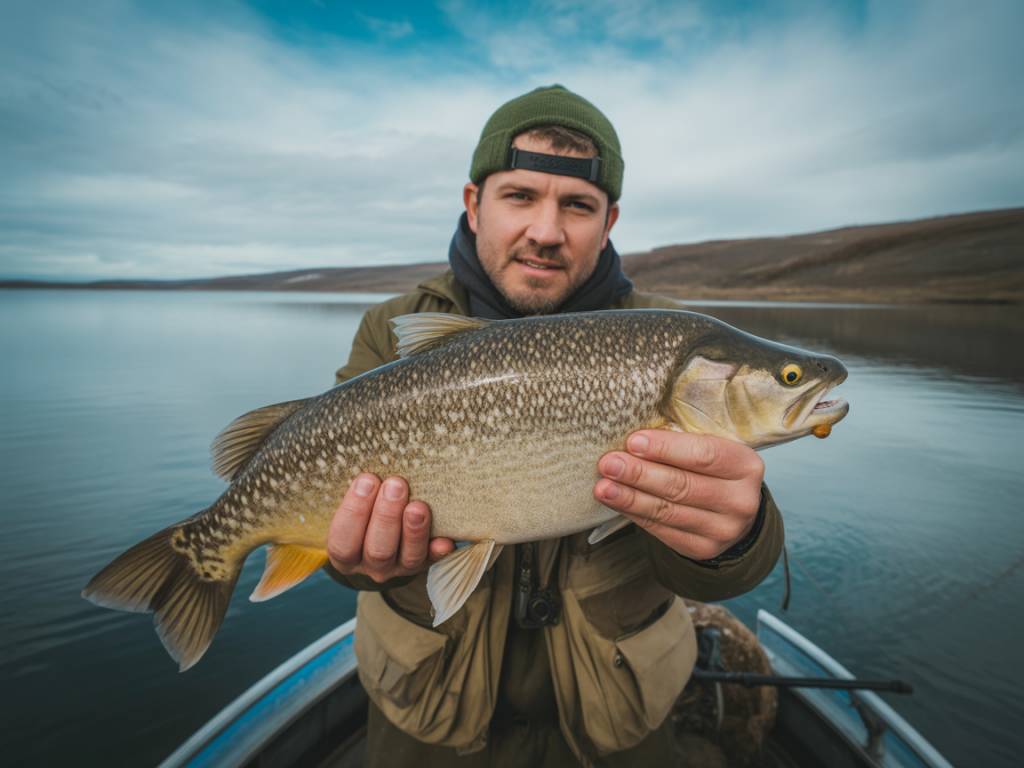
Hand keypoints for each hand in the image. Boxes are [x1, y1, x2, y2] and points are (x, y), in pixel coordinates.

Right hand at [327, 473, 454, 582]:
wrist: (385, 535)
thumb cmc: (364, 510)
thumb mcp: (353, 503)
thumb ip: (358, 491)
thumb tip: (369, 467)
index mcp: (346, 553)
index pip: (343, 540)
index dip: (354, 511)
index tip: (366, 479)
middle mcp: (371, 566)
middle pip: (377, 550)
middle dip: (387, 515)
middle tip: (396, 484)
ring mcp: (400, 568)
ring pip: (407, 558)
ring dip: (413, 531)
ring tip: (418, 506)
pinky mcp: (425, 564)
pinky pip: (434, 561)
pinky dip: (439, 551)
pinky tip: (445, 539)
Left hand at [594, 430, 763, 560]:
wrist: (732, 510)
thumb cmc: (713, 468)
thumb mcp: (712, 446)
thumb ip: (683, 439)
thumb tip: (634, 437)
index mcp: (746, 466)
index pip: (703, 455)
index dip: (665, 448)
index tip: (632, 441)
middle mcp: (741, 501)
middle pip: (682, 486)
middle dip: (640, 474)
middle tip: (609, 463)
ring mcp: (724, 530)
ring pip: (668, 511)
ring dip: (630, 497)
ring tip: (603, 486)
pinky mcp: (702, 549)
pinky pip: (662, 530)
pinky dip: (635, 514)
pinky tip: (615, 502)